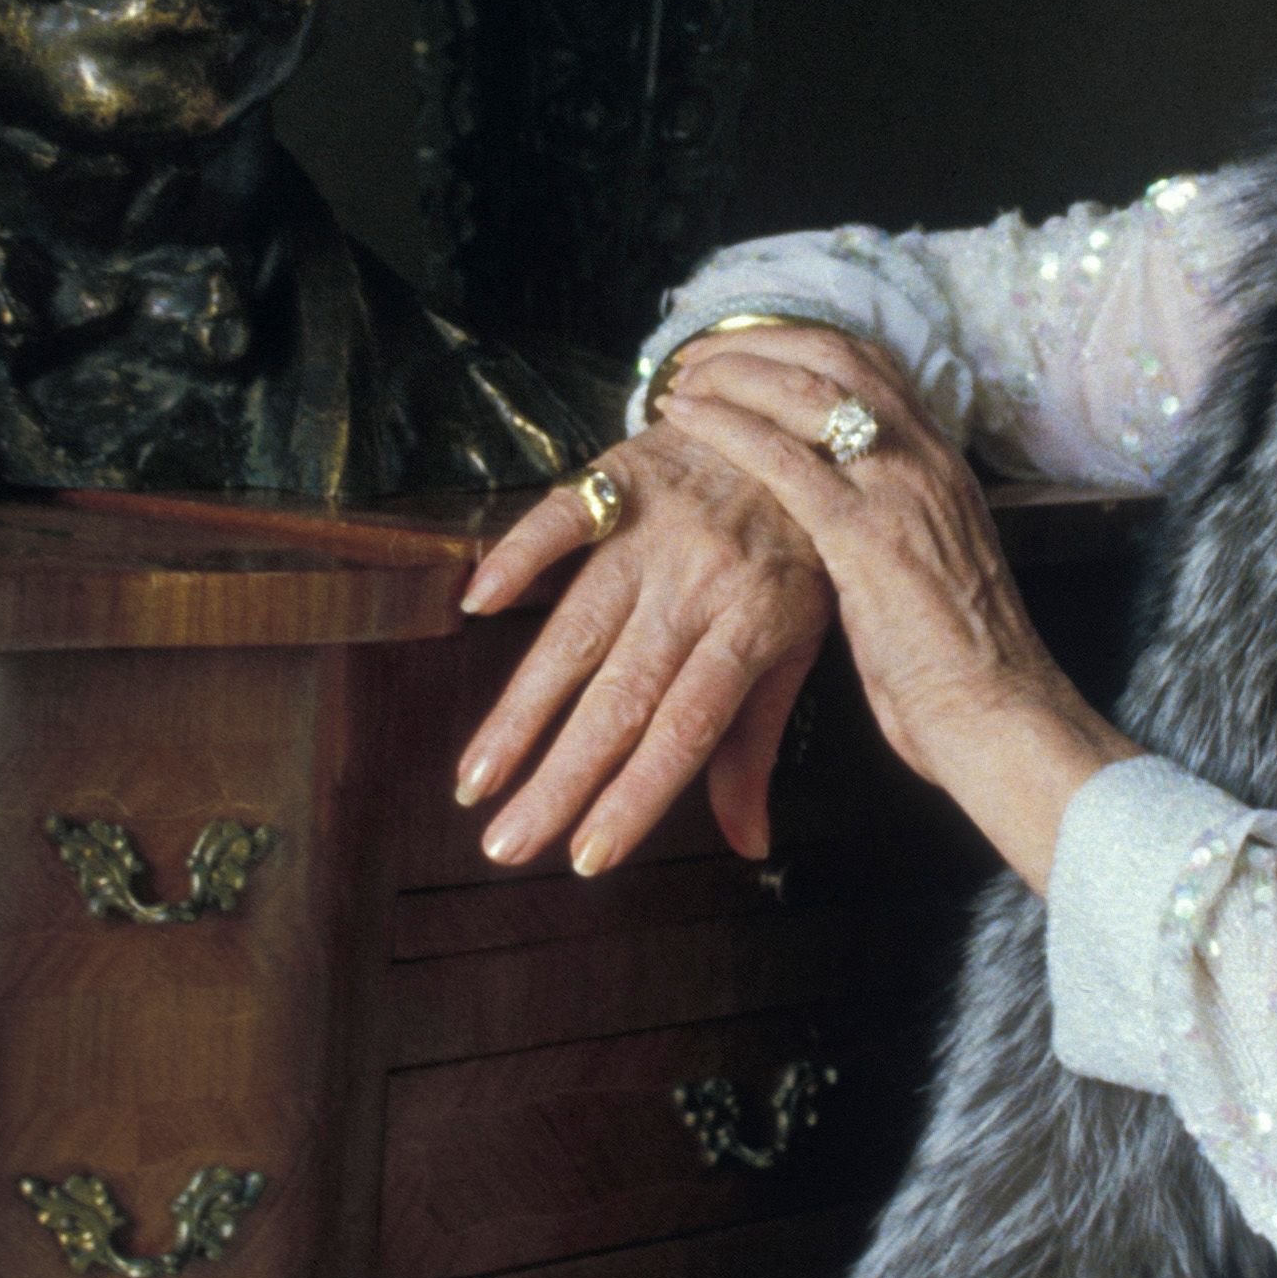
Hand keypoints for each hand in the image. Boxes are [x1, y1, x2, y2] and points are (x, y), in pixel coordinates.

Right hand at [451, 325, 939, 872]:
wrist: (797, 419)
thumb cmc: (799, 548)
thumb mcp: (800, 641)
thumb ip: (758, 741)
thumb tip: (747, 844)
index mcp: (752, 629)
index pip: (686, 730)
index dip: (635, 795)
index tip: (586, 858)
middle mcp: (699, 585)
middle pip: (621, 696)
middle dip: (559, 778)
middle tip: (505, 845)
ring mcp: (654, 530)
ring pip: (577, 628)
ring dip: (522, 707)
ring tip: (477, 776)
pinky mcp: (620, 478)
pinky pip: (561, 517)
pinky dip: (519, 555)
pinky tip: (476, 604)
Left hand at [672, 353, 1137, 891]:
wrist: (998, 713)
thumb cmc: (959, 663)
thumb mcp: (928, 568)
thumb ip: (889, 525)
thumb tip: (839, 514)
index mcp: (941, 462)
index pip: (871, 364)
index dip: (801, 344)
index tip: (748, 348)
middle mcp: (925, 457)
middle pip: (835, 355)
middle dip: (760, 342)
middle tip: (699, 352)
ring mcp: (898, 488)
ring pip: (808, 389)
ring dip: (735, 371)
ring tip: (682, 380)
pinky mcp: (865, 534)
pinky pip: (784, 456)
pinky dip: (728, 425)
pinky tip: (688, 419)